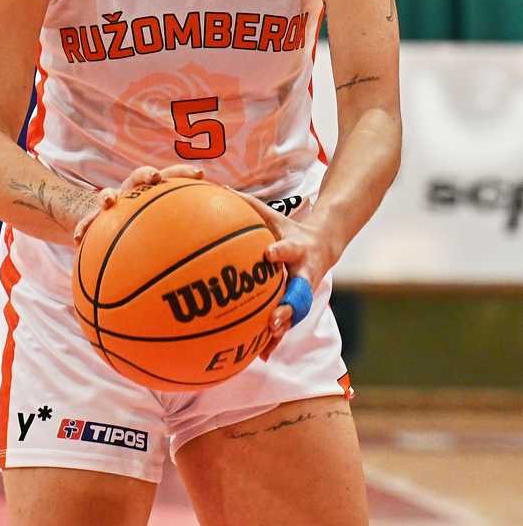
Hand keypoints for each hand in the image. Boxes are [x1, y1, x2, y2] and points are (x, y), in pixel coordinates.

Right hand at [73, 164, 203, 245]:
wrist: (110, 228)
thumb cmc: (151, 234)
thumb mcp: (174, 235)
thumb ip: (197, 238)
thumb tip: (231, 251)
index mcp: (156, 193)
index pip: (173, 176)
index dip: (185, 173)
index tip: (200, 174)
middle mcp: (135, 193)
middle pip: (141, 176)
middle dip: (147, 174)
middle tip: (154, 178)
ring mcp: (114, 203)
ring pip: (110, 193)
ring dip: (109, 194)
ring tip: (108, 200)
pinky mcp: (94, 218)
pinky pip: (87, 222)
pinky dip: (84, 228)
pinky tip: (79, 239)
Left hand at [239, 193, 334, 359]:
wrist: (324, 245)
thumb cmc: (289, 229)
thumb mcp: (274, 216)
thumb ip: (248, 205)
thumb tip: (218, 187)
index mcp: (297, 249)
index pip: (288, 249)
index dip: (280, 252)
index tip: (268, 255)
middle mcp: (304, 274)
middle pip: (298, 292)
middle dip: (288, 306)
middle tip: (275, 319)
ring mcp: (303, 292)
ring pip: (294, 314)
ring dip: (282, 329)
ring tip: (267, 343)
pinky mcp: (298, 304)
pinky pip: (286, 324)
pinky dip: (274, 339)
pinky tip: (260, 355)